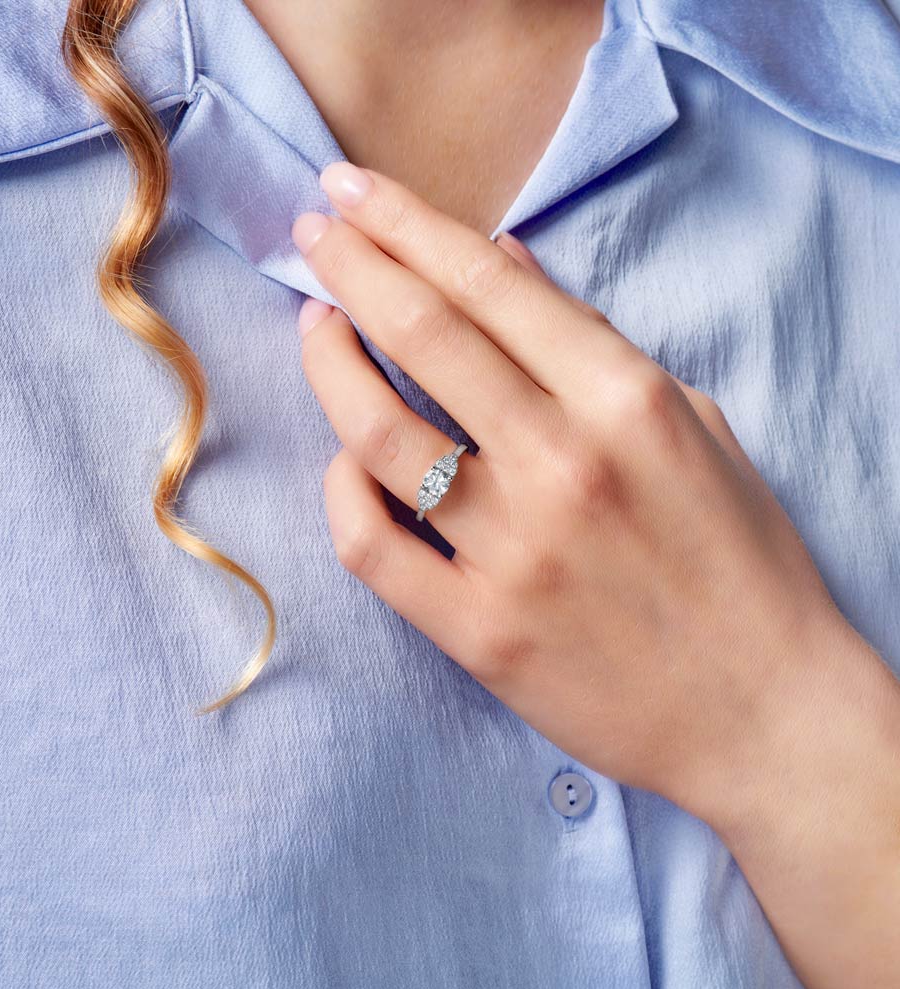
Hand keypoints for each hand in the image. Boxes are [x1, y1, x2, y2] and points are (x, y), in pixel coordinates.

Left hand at [290, 161, 899, 988]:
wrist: (762, 711)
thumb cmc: (739, 562)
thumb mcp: (689, 426)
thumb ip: (590, 341)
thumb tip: (502, 261)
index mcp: (627, 400)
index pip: (487, 283)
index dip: (405, 223)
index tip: (350, 191)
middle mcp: (564, 463)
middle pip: (421, 333)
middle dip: (351, 265)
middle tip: (314, 234)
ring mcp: (514, 552)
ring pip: (376, 432)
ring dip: (327, 364)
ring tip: (312, 329)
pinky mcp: (478, 631)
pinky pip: (371, 545)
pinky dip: (339, 492)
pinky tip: (342, 462)